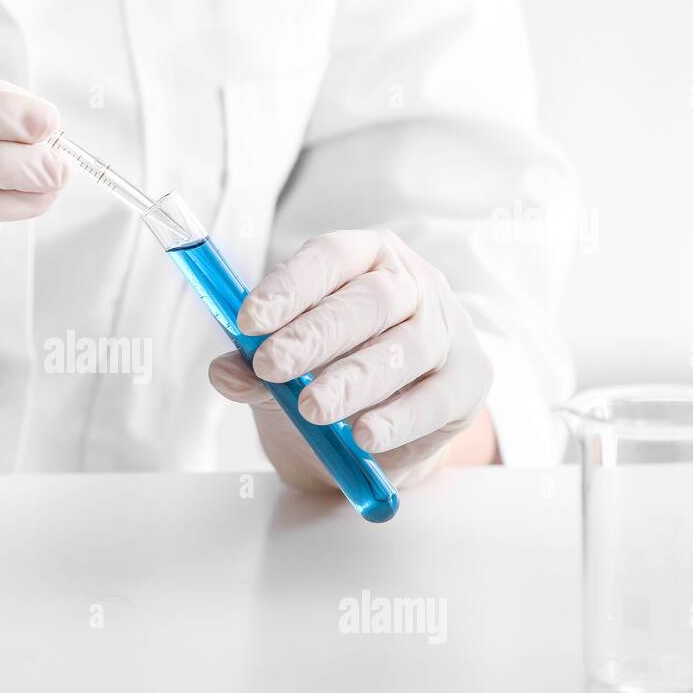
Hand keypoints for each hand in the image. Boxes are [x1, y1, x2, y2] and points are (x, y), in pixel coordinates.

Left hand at [209, 230, 493, 489]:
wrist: (384, 426)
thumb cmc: (327, 373)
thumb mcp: (283, 369)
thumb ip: (253, 370)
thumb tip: (223, 372)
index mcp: (364, 258)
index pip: (330, 257)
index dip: (289, 286)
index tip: (248, 320)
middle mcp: (412, 284)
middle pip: (370, 300)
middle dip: (316, 334)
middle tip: (272, 366)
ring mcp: (446, 329)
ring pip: (405, 349)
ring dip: (354, 380)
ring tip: (312, 409)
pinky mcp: (468, 380)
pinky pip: (435, 398)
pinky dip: (398, 419)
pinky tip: (364, 436)